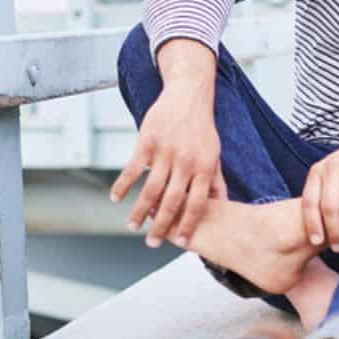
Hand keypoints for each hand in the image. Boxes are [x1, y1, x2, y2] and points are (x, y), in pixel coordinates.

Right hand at [109, 84, 225, 247]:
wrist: (188, 94)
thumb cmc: (202, 128)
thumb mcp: (215, 155)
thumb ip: (216, 182)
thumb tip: (223, 206)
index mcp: (205, 168)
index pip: (197, 204)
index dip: (189, 225)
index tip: (180, 243)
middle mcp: (186, 162)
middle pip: (172, 201)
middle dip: (162, 226)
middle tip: (152, 243)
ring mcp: (165, 152)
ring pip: (151, 189)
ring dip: (140, 211)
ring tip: (132, 227)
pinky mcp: (147, 141)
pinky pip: (132, 168)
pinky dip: (123, 185)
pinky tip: (116, 199)